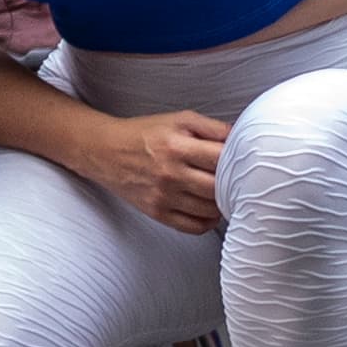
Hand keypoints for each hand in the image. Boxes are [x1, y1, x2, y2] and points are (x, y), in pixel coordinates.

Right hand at [98, 116, 232, 237]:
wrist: (106, 151)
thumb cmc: (144, 133)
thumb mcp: (178, 119)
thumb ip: (211, 127)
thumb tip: (240, 139)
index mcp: (176, 146)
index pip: (221, 159)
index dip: (237, 160)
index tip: (241, 161)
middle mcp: (170, 174)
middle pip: (218, 188)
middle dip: (231, 184)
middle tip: (236, 180)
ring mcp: (163, 197)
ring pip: (209, 210)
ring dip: (221, 204)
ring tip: (221, 193)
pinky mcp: (158, 213)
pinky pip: (194, 227)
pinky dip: (207, 221)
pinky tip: (207, 209)